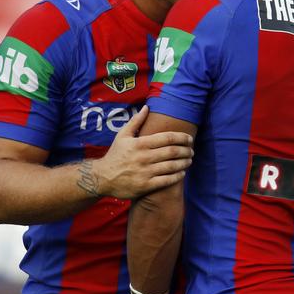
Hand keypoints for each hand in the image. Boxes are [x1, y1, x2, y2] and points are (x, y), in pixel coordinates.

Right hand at [78, 106, 192, 198]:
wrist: (102, 178)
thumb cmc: (115, 155)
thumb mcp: (122, 135)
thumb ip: (136, 121)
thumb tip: (147, 107)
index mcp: (140, 143)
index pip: (167, 138)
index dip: (182, 137)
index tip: (189, 139)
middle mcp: (144, 157)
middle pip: (172, 152)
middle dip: (186, 150)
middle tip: (192, 150)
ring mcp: (145, 172)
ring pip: (172, 166)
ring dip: (184, 162)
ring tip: (189, 160)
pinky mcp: (145, 186)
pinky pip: (166, 181)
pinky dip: (177, 176)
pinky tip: (182, 173)